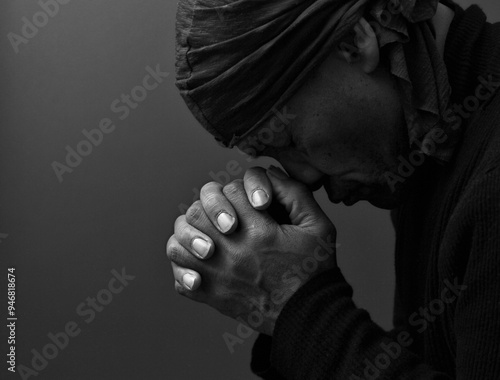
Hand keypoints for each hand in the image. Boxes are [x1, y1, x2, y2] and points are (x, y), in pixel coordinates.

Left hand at [166, 166, 336, 335]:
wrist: (308, 316)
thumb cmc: (313, 270)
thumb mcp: (319, 226)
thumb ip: (296, 194)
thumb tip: (271, 174)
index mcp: (258, 232)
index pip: (231, 191)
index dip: (241, 190)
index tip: (255, 204)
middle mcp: (232, 252)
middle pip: (196, 213)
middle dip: (210, 206)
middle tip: (227, 216)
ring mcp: (217, 276)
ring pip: (179, 244)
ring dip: (190, 234)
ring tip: (208, 236)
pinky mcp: (212, 297)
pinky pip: (180, 279)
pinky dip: (183, 268)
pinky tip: (200, 264)